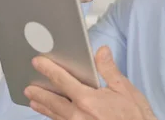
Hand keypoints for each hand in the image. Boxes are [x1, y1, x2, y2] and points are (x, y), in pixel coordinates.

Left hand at [24, 46, 156, 119]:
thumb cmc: (135, 117)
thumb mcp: (125, 90)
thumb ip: (109, 70)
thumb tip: (101, 51)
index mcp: (88, 100)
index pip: (62, 80)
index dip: (48, 70)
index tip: (38, 62)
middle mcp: (79, 115)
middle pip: (52, 101)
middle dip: (39, 93)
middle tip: (28, 87)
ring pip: (55, 116)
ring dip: (43, 107)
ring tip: (34, 101)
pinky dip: (54, 118)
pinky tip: (53, 115)